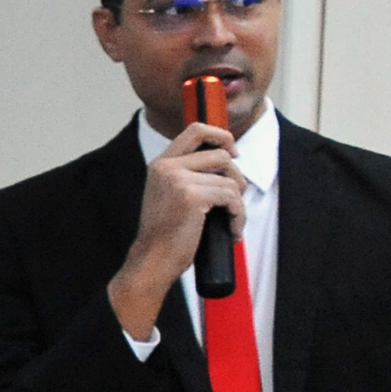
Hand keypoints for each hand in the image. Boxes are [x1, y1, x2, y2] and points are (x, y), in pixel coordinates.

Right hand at [112, 119, 242, 339]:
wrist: (152, 261)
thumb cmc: (164, 235)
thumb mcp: (170, 194)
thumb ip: (188, 174)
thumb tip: (226, 159)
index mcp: (160, 164)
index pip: (196, 130)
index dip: (221, 135)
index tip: (232, 151)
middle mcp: (167, 167)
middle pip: (221, 154)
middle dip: (236, 175)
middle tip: (236, 194)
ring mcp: (178, 180)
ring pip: (229, 179)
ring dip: (238, 201)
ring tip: (232, 220)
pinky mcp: (192, 196)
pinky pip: (231, 197)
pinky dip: (238, 215)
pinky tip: (231, 230)